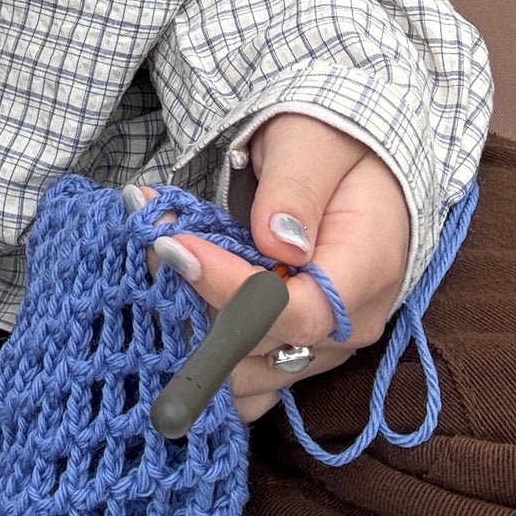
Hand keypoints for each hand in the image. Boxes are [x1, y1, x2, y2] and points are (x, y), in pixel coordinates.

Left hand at [140, 114, 411, 423]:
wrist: (351, 164)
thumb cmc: (334, 146)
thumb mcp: (315, 144)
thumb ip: (296, 189)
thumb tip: (279, 244)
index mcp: (364, 275)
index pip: (294, 312)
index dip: (228, 289)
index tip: (176, 246)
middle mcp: (344, 328)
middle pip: (256, 348)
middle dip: (191, 296)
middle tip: (151, 237)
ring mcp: (315, 347)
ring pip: (235, 368)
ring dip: (182, 319)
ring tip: (156, 252)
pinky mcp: (285, 349)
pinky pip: (234, 370)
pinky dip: (193, 341)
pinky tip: (170, 287)